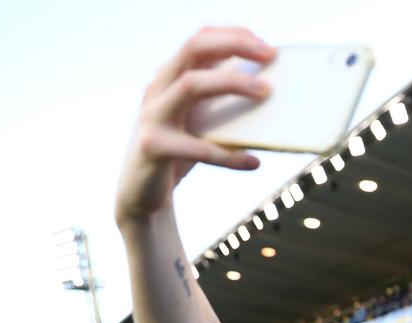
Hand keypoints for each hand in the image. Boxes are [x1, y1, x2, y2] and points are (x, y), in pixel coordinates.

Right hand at [115, 28, 274, 223]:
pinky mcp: (153, 147)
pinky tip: (254, 162)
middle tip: (269, 54)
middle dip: (234, 44)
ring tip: (265, 91)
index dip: (232, 35)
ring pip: (191, 85)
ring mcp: (152, 116)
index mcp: (169, 79)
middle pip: (193, 49)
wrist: (141, 198)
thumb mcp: (199, 124)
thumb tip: (267, 93)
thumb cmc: (179, 156)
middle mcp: (157, 89)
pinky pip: (198, 147)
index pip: (199, 41)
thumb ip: (219, 105)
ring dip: (232, 83)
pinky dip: (229, 156)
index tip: (266, 46)